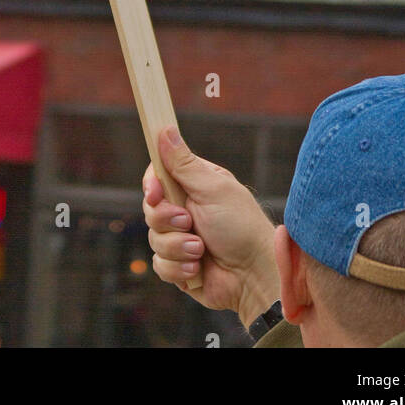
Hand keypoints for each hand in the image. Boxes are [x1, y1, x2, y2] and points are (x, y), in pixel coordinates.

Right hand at [143, 126, 279, 323]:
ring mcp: (180, 238)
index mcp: (193, 185)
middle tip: (188, 222)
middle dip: (166, 219)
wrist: (254, 276)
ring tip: (200, 250)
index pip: (158, 176)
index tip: (155, 193)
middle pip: (151, 208)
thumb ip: (184, 163)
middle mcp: (185, 210)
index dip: (151, 184)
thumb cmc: (241, 226)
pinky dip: (178, 268)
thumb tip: (165, 129)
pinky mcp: (179, 265)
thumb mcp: (212, 189)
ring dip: (177, 246)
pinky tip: (197, 269)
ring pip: (153, 238)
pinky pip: (159, 265)